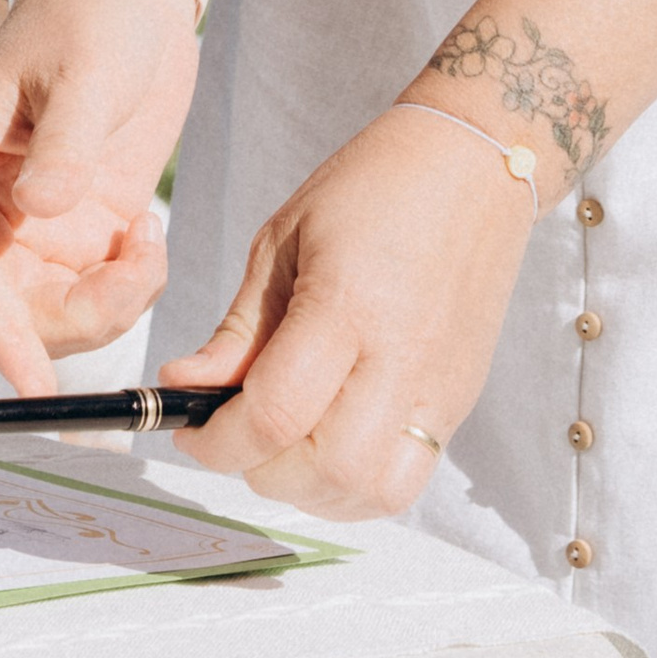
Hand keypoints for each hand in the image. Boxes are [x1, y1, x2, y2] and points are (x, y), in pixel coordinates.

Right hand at [0, 0, 197, 391]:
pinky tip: (151, 233)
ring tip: (149, 241)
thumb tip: (40, 210)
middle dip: (76, 318)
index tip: (34, 388)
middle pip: (15, 307)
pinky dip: (131, 283)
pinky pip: (99, 287)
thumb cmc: (94, 9)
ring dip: (110, 303)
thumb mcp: (87, 71)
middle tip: (138, 271)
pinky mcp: (84, 222)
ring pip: (59, 310)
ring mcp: (39, 220)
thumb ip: (64, 143)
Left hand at [161, 102, 537, 518]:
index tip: (189, 429)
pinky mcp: (458, 403)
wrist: (473, 167)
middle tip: (236, 430)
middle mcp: (400, 357)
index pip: (275, 412)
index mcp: (347, 303)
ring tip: (283, 443)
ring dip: (310, 488)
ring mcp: (438, 388)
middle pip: (323, 467)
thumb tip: (183, 386)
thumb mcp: (284, 239)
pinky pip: (404, 483)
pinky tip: (327, 448)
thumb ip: (238, 329)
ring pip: (368, 491)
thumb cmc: (372, 188)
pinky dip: (355, 487)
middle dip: (259, 467)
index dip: (217, 441)